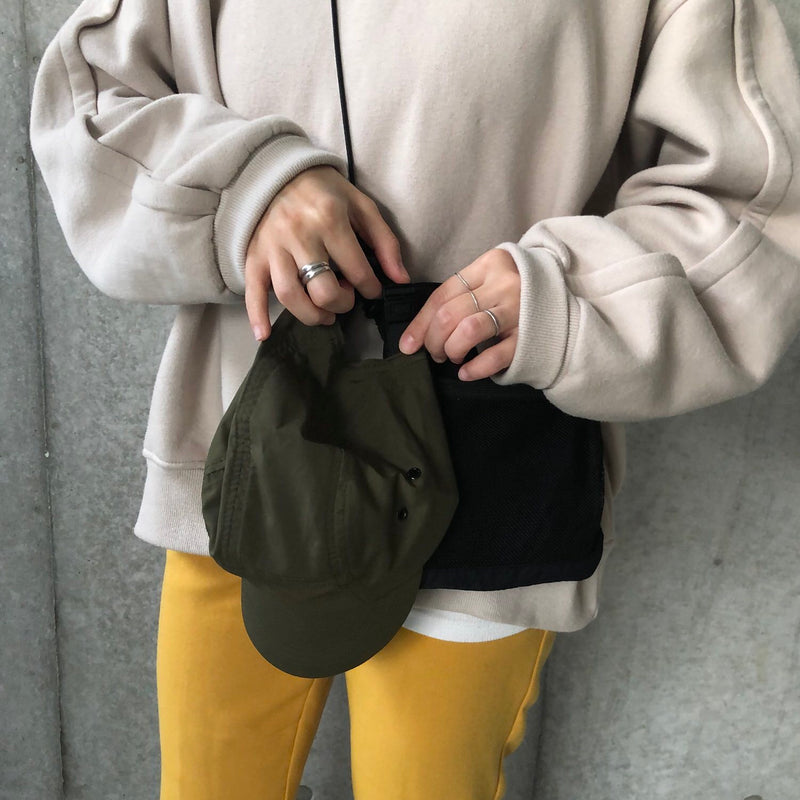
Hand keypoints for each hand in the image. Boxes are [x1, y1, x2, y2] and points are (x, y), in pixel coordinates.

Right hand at [243, 165, 409, 339]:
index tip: (371, 290)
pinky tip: (263, 334)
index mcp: (329, 219)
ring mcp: (273, 247)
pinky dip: (257, 315)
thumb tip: (401, 279)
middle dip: (341, 304)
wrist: (278, 171)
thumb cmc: (325, 191)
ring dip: (311, 315)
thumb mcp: (362, 206)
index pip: (357, 271)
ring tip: (324, 315)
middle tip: (346, 300)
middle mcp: (299, 235)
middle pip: (322, 289)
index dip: (371, 288)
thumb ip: (385, 242)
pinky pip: (252, 290)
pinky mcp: (254, 255)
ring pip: (290, 296)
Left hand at [397, 248, 520, 380]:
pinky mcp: (531, 337)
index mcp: (489, 265)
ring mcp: (520, 311)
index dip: (421, 323)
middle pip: (451, 314)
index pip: (443, 294)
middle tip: (435, 352)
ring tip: (451, 357)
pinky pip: (494, 356)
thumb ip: (459, 297)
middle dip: (434, 340)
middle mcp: (504, 285)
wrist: (567, 299)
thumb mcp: (490, 281)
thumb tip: (416, 334)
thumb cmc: (517, 293)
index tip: (409, 344)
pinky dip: (474, 368)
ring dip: (451, 350)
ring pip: (468, 331)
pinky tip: (466, 373)